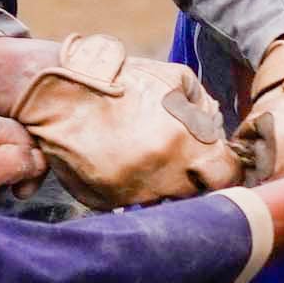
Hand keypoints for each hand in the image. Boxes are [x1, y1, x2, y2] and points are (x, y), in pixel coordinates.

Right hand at [11, 42, 233, 206]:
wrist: (57, 93)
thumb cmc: (119, 82)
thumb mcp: (172, 78)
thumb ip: (203, 105)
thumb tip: (215, 128)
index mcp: (184, 142)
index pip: (226, 176)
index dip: (225, 169)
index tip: (217, 163)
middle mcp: (162, 174)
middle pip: (199, 195)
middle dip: (197, 181)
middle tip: (185, 164)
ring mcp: (132, 192)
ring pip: (166, 204)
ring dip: (164, 188)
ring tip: (148, 161)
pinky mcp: (106, 202)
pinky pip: (133, 205)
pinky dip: (133, 191)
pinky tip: (123, 166)